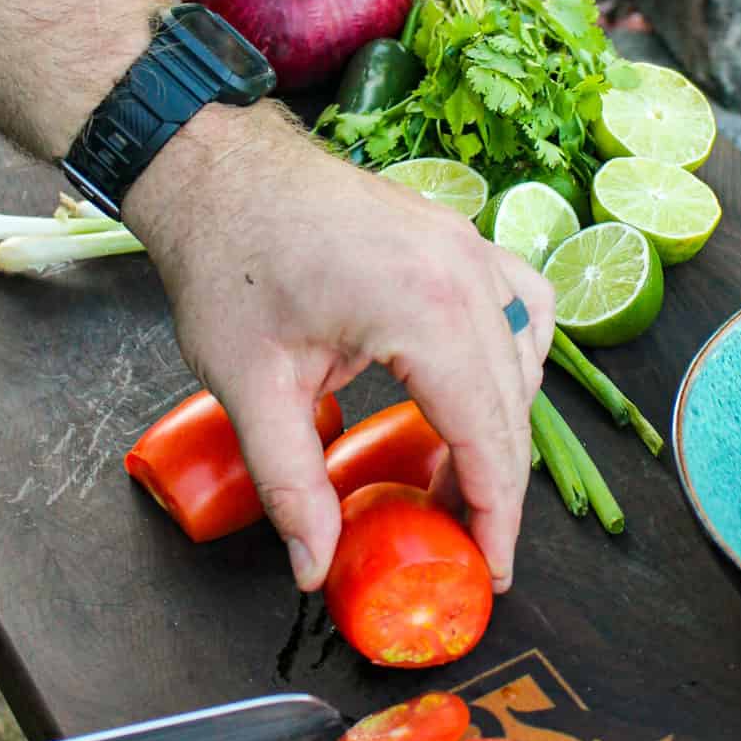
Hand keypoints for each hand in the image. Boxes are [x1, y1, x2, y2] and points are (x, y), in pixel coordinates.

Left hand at [125, 100, 555, 593]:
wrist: (217, 170)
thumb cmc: (228, 264)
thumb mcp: (250, 387)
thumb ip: (290, 484)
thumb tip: (314, 566)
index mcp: (425, 311)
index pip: (487, 437)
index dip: (494, 515)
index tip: (490, 570)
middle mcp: (466, 274)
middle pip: (512, 406)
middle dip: (496, 484)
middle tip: (465, 542)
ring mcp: (469, 247)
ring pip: (523, 358)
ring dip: (501, 424)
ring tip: (455, 477)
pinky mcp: (458, 237)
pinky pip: (519, 305)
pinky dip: (513, 358)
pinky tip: (479, 389)